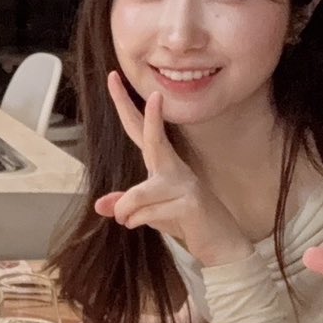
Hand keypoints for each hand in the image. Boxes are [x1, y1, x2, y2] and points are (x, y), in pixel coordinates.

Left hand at [93, 72, 252, 266]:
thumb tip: (101, 205)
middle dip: (144, 114)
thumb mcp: (150, 213)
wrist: (221, 244)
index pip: (141, 129)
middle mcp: (174, 169)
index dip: (126, 105)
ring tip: (127, 221)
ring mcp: (184, 184)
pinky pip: (149, 212)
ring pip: (140, 193)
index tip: (114, 78)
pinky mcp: (190, 204)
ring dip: (127, 211)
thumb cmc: (186, 222)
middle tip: (133, 84)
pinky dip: (141, 222)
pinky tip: (154, 226)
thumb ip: (128, 206)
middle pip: (152, 138)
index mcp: (163, 165)